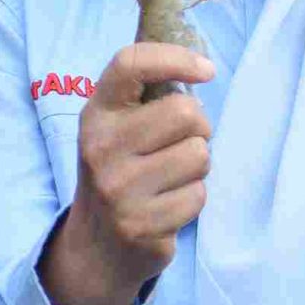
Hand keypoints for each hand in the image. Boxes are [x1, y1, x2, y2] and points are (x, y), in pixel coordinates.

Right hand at [42, 43, 214, 304]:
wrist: (96, 245)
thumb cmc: (124, 171)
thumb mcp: (120, 129)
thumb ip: (149, 98)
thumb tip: (202, 67)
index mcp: (96, 114)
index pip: (130, 64)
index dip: (175, 58)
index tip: (207, 70)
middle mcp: (100, 147)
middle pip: (185, 112)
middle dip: (199, 127)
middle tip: (181, 144)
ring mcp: (117, 188)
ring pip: (199, 154)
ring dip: (197, 166)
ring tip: (170, 177)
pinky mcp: (139, 224)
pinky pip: (198, 194)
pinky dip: (192, 198)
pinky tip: (166, 205)